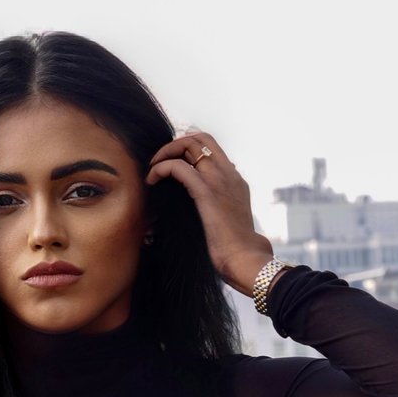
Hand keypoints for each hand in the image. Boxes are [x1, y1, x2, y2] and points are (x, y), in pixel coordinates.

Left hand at [145, 128, 272, 294]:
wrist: (246, 259)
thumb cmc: (236, 248)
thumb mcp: (231, 220)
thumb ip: (223, 204)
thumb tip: (212, 202)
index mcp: (235, 178)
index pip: (211, 146)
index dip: (187, 147)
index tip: (172, 162)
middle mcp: (229, 173)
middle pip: (200, 137)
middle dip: (174, 144)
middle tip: (159, 162)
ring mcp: (219, 180)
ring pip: (189, 144)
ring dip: (165, 152)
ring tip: (152, 170)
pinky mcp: (206, 192)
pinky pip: (178, 167)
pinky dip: (160, 168)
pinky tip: (151, 180)